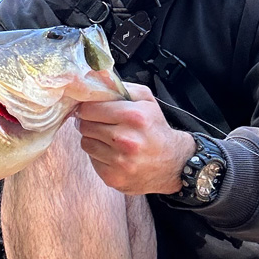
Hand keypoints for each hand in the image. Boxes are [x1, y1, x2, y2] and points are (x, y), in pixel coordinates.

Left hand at [75, 83, 195, 194]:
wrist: (173, 163)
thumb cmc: (155, 128)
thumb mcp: (146, 100)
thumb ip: (120, 87)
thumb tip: (95, 81)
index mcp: (133, 116)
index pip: (90, 108)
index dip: (87, 108)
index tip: (91, 109)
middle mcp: (126, 140)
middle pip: (85, 126)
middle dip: (90, 123)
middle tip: (101, 124)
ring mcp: (119, 161)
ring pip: (86, 143)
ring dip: (93, 139)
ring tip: (109, 139)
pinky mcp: (113, 177)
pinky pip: (92, 160)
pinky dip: (99, 156)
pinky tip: (113, 154)